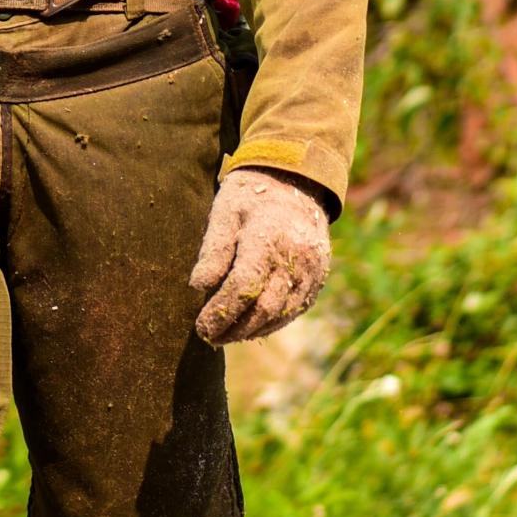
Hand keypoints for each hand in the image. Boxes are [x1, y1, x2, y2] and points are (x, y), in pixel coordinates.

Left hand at [189, 167, 331, 345]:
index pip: (242, 287)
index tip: (200, 326)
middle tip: (209, 337)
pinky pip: (295, 309)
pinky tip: (250, 326)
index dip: (220, 312)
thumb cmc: (250, 196)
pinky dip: (272, 323)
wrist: (295, 180)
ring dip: (252, 331)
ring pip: (281, 314)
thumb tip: (198, 286)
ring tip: (226, 335)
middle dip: (234, 329)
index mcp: (268, 239)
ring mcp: (312, 270)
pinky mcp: (318, 277)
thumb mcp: (225, 212)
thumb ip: (214, 250)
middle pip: (263, 308)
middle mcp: (295, 257)